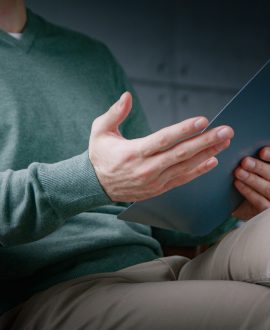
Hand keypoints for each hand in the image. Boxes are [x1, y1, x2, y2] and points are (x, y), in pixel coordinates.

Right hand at [89, 92, 233, 201]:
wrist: (96, 185)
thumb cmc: (99, 155)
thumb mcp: (100, 131)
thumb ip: (115, 113)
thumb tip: (127, 96)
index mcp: (133, 152)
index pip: (163, 140)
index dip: (184, 130)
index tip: (203, 121)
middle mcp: (146, 169)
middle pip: (181, 154)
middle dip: (205, 142)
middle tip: (225, 132)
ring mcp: (153, 181)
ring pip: (184, 167)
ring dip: (206, 155)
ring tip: (224, 143)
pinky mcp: (157, 189)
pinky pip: (181, 180)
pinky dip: (197, 171)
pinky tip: (211, 162)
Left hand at [232, 147, 269, 219]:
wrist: (250, 209)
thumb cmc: (254, 185)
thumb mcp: (257, 172)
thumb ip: (257, 160)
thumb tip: (242, 144)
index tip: (262, 151)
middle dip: (259, 167)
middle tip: (245, 161)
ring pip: (268, 188)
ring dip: (252, 179)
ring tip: (238, 172)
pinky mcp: (266, 211)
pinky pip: (260, 202)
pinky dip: (248, 191)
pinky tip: (238, 183)